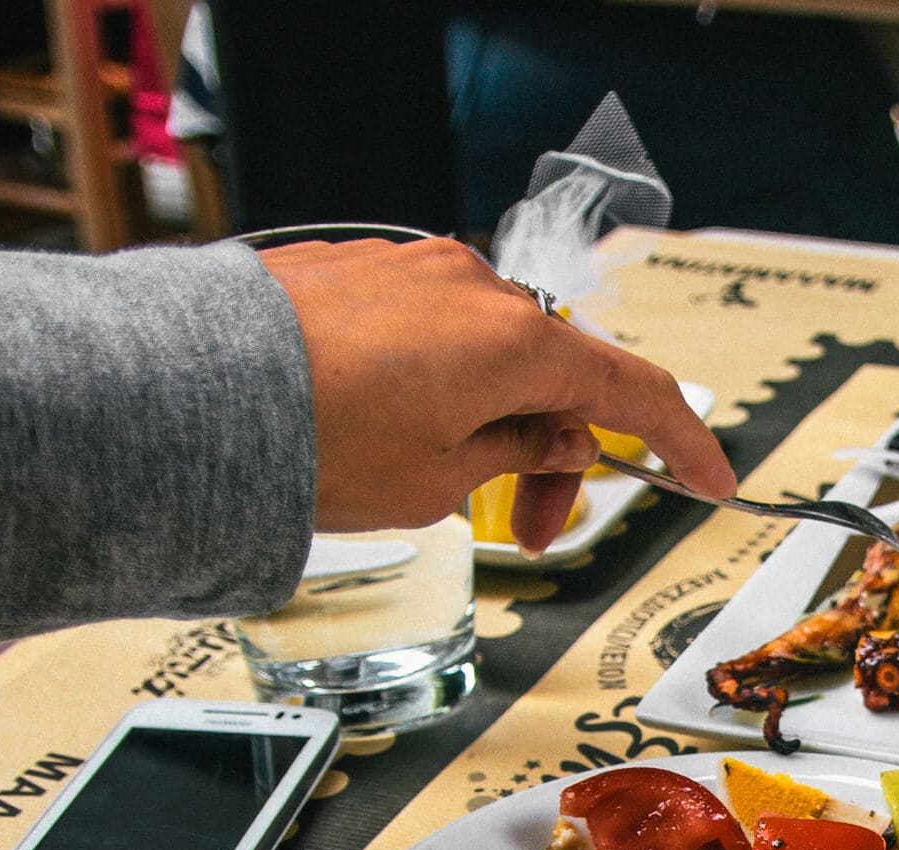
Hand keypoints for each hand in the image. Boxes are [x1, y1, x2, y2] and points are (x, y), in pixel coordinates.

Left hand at [258, 238, 734, 553]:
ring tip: (426, 481)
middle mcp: (474, 288)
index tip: (712, 480)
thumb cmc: (308, 437)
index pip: (635, 392)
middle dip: (553, 454)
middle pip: (556, 376)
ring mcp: (412, 268)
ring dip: (486, 419)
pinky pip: (425, 332)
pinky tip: (380, 431)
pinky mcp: (357, 268)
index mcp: (517, 343)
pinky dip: (432, 385)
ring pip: (487, 354)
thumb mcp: (438, 480)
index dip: (684, 444)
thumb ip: (518, 453)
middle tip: (525, 531)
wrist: (186, 391)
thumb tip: (555, 432)